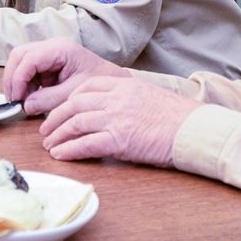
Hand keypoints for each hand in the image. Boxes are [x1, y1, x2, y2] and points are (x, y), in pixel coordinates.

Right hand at [3, 39, 128, 115]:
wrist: (112, 82)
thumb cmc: (99, 84)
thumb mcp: (73, 94)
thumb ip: (49, 99)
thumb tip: (26, 105)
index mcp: (61, 49)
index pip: (29, 58)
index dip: (18, 78)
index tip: (17, 98)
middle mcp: (52, 46)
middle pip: (19, 55)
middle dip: (13, 78)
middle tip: (14, 100)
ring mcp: (48, 53)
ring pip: (20, 62)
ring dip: (17, 82)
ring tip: (24, 101)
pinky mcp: (47, 63)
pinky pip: (27, 70)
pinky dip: (24, 84)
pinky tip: (31, 97)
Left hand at [39, 76, 200, 166]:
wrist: (193, 129)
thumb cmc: (176, 116)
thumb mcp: (148, 95)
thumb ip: (125, 97)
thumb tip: (107, 109)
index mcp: (123, 84)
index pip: (86, 86)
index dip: (68, 99)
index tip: (61, 109)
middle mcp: (116, 98)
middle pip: (74, 104)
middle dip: (55, 118)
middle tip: (46, 129)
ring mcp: (116, 118)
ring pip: (75, 123)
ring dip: (57, 135)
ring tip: (49, 145)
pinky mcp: (119, 140)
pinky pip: (85, 144)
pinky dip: (69, 150)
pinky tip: (60, 155)